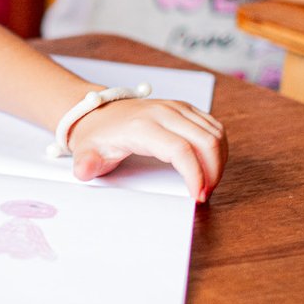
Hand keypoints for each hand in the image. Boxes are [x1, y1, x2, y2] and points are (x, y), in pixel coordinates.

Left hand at [68, 98, 225, 201]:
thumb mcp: (86, 153)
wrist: (95, 114)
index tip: (197, 196)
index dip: (195, 176)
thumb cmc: (96, 136)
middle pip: (206, 141)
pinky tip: (211, 166)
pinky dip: (219, 148)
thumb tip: (85, 170)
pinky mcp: (184, 108)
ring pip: (215, 133)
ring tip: (208, 183)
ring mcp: (176, 108)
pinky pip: (214, 127)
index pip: (180, 150)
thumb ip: (86, 164)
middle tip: (205, 194)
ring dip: (219, 161)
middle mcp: (163, 113)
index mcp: (142, 126)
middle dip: (213, 172)